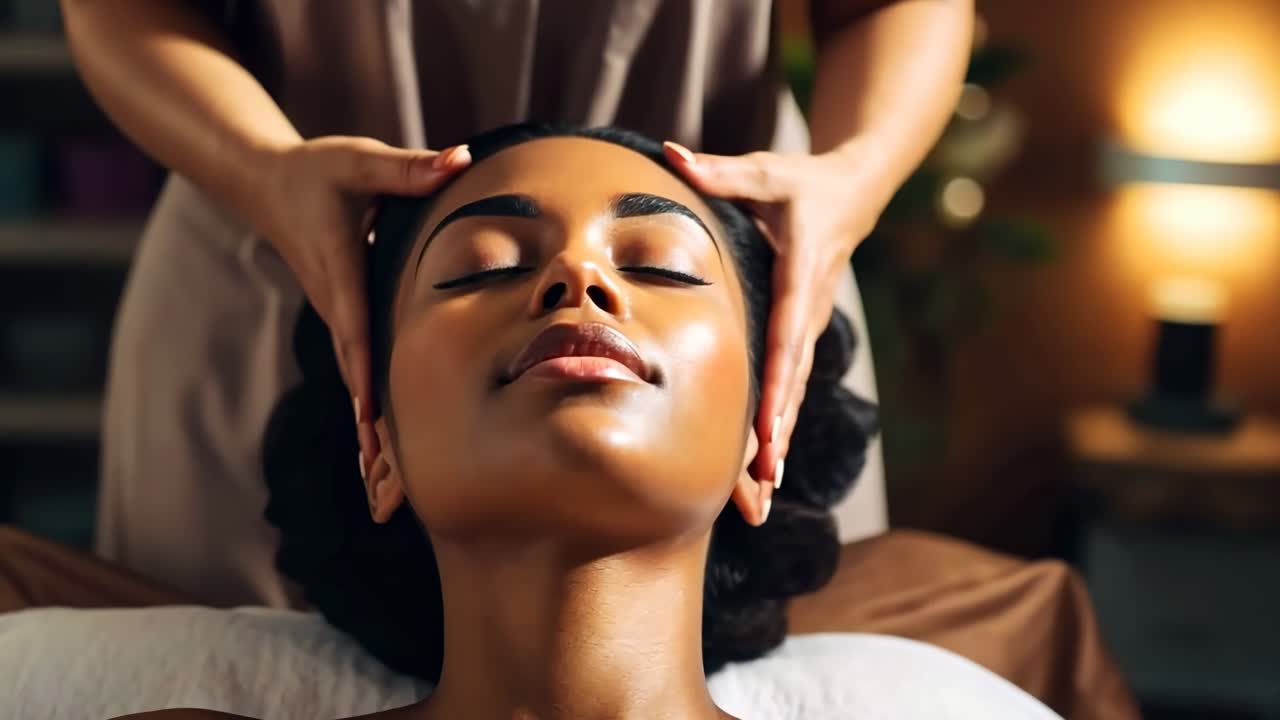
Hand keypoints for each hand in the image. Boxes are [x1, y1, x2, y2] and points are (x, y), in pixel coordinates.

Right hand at [250, 137, 470, 476]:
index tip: (375, 423)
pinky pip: (362, 371)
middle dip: (370, 428)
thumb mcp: (360, 163)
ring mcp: (339, 316)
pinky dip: (370, 411)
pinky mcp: (345, 318)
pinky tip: (381, 452)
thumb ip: (409, 168)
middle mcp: (336, 305)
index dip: (367, 376)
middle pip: (357, 375)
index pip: (357, 332)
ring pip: (358, 381)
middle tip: (384, 484)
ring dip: (370, 432)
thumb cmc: (316, 171)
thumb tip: (459, 161)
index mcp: (341, 274)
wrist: (266, 182)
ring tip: (384, 489)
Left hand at [664, 141, 887, 487]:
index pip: (789, 337)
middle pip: (792, 381)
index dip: (778, 383)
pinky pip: (788, 386)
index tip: (769, 426)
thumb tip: (673, 155)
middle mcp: (810, 310)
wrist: (852, 191)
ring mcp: (808, 327)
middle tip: (761, 483)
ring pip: (793, 393)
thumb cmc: (800, 183)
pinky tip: (764, 467)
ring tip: (762, 494)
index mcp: (802, 275)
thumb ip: (720, 171)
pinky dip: (778, 426)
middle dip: (777, 433)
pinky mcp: (800, 335)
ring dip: (778, 442)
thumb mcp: (765, 171)